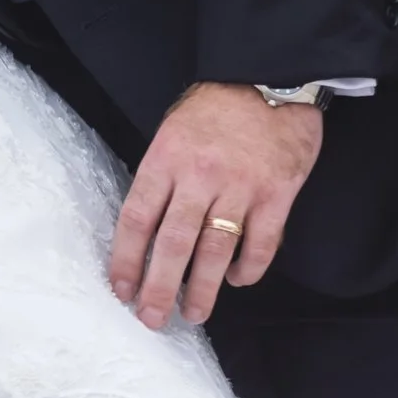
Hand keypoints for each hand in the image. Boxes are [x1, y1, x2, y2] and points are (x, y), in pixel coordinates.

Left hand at [108, 81, 324, 327]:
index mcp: (166, 160)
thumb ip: (161, 177)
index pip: (137, 218)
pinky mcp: (277, 195)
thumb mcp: (171, 132)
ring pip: (216, 250)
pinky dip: (248, 268)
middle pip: (173, 243)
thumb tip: (146, 228)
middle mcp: (199, 177)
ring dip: (203, 289)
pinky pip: (261, 243)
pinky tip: (237, 281)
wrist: (268, 78)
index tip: (120, 288)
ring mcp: (240, 188)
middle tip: (152, 319)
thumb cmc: (213, 108)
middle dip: (159, 287)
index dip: (126, 258)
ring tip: (194, 314)